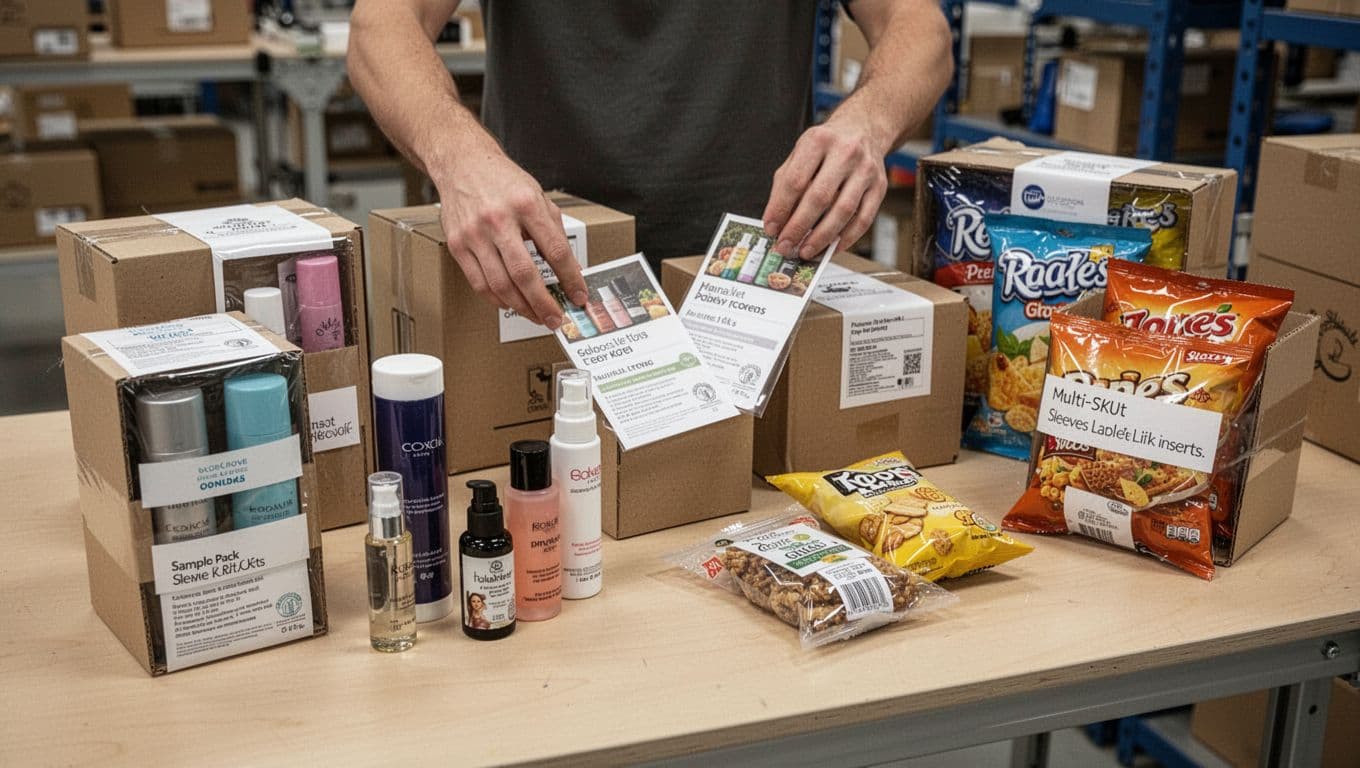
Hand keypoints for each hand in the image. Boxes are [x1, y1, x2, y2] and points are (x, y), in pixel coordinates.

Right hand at [430, 131, 587, 327]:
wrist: (462, 162)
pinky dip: (497, 299)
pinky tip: (510, 303)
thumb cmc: (502, 180)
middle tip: (556, 318)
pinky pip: (479, 283)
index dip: (570, 278)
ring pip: (500, 284)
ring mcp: (474, 234)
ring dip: (521, 307)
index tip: (578, 295)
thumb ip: (554, 231)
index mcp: (526, 204)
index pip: (555, 250)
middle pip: (524, 274)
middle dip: (544, 303)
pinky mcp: (457, 244)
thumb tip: (570, 268)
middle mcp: (498, 220)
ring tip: (535, 315)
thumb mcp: (537, 196)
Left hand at [761, 117, 889, 259]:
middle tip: (786, 246)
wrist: (864, 129)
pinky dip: (846, 238)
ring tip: (806, 251)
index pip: (795, 180)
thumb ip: (785, 183)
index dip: (780, 208)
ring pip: (843, 211)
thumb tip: (775, 221)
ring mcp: (866, 170)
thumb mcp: (801, 153)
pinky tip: (831, 247)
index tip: (771, 228)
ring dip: (822, 237)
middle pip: (819, 197)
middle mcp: (845, 152)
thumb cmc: (827, 146)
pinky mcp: (880, 186)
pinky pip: (864, 219)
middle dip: (799, 227)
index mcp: (818, 140)